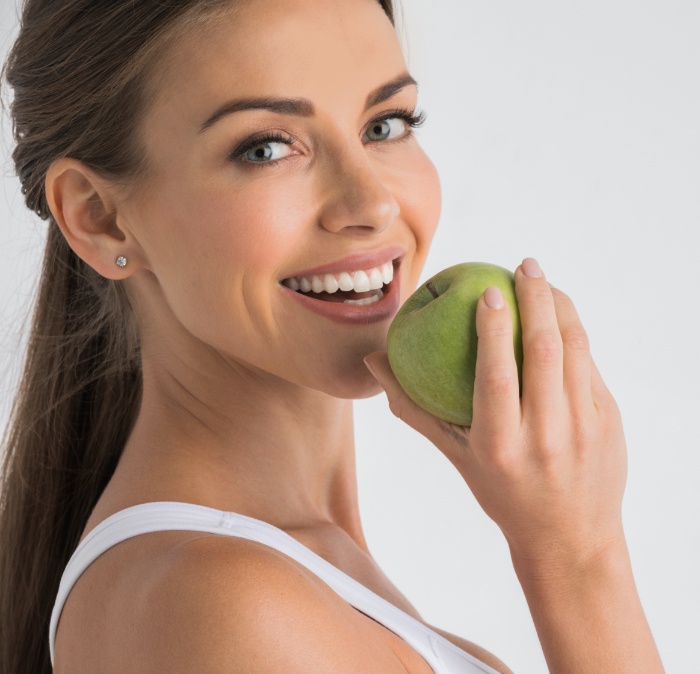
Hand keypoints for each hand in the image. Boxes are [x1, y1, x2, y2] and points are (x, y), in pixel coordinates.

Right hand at [364, 258, 627, 572]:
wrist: (570, 536)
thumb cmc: (501, 492)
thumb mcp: (456, 456)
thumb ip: (415, 407)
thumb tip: (374, 363)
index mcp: (501, 445)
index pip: (498, 373)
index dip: (494, 327)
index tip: (490, 289)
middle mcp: (546, 435)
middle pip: (544, 350)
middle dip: (537, 298)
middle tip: (525, 265)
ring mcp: (586, 429)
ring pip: (577, 351)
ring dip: (562, 308)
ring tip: (545, 281)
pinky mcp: (611, 424)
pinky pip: (592, 368)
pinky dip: (576, 335)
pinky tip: (563, 318)